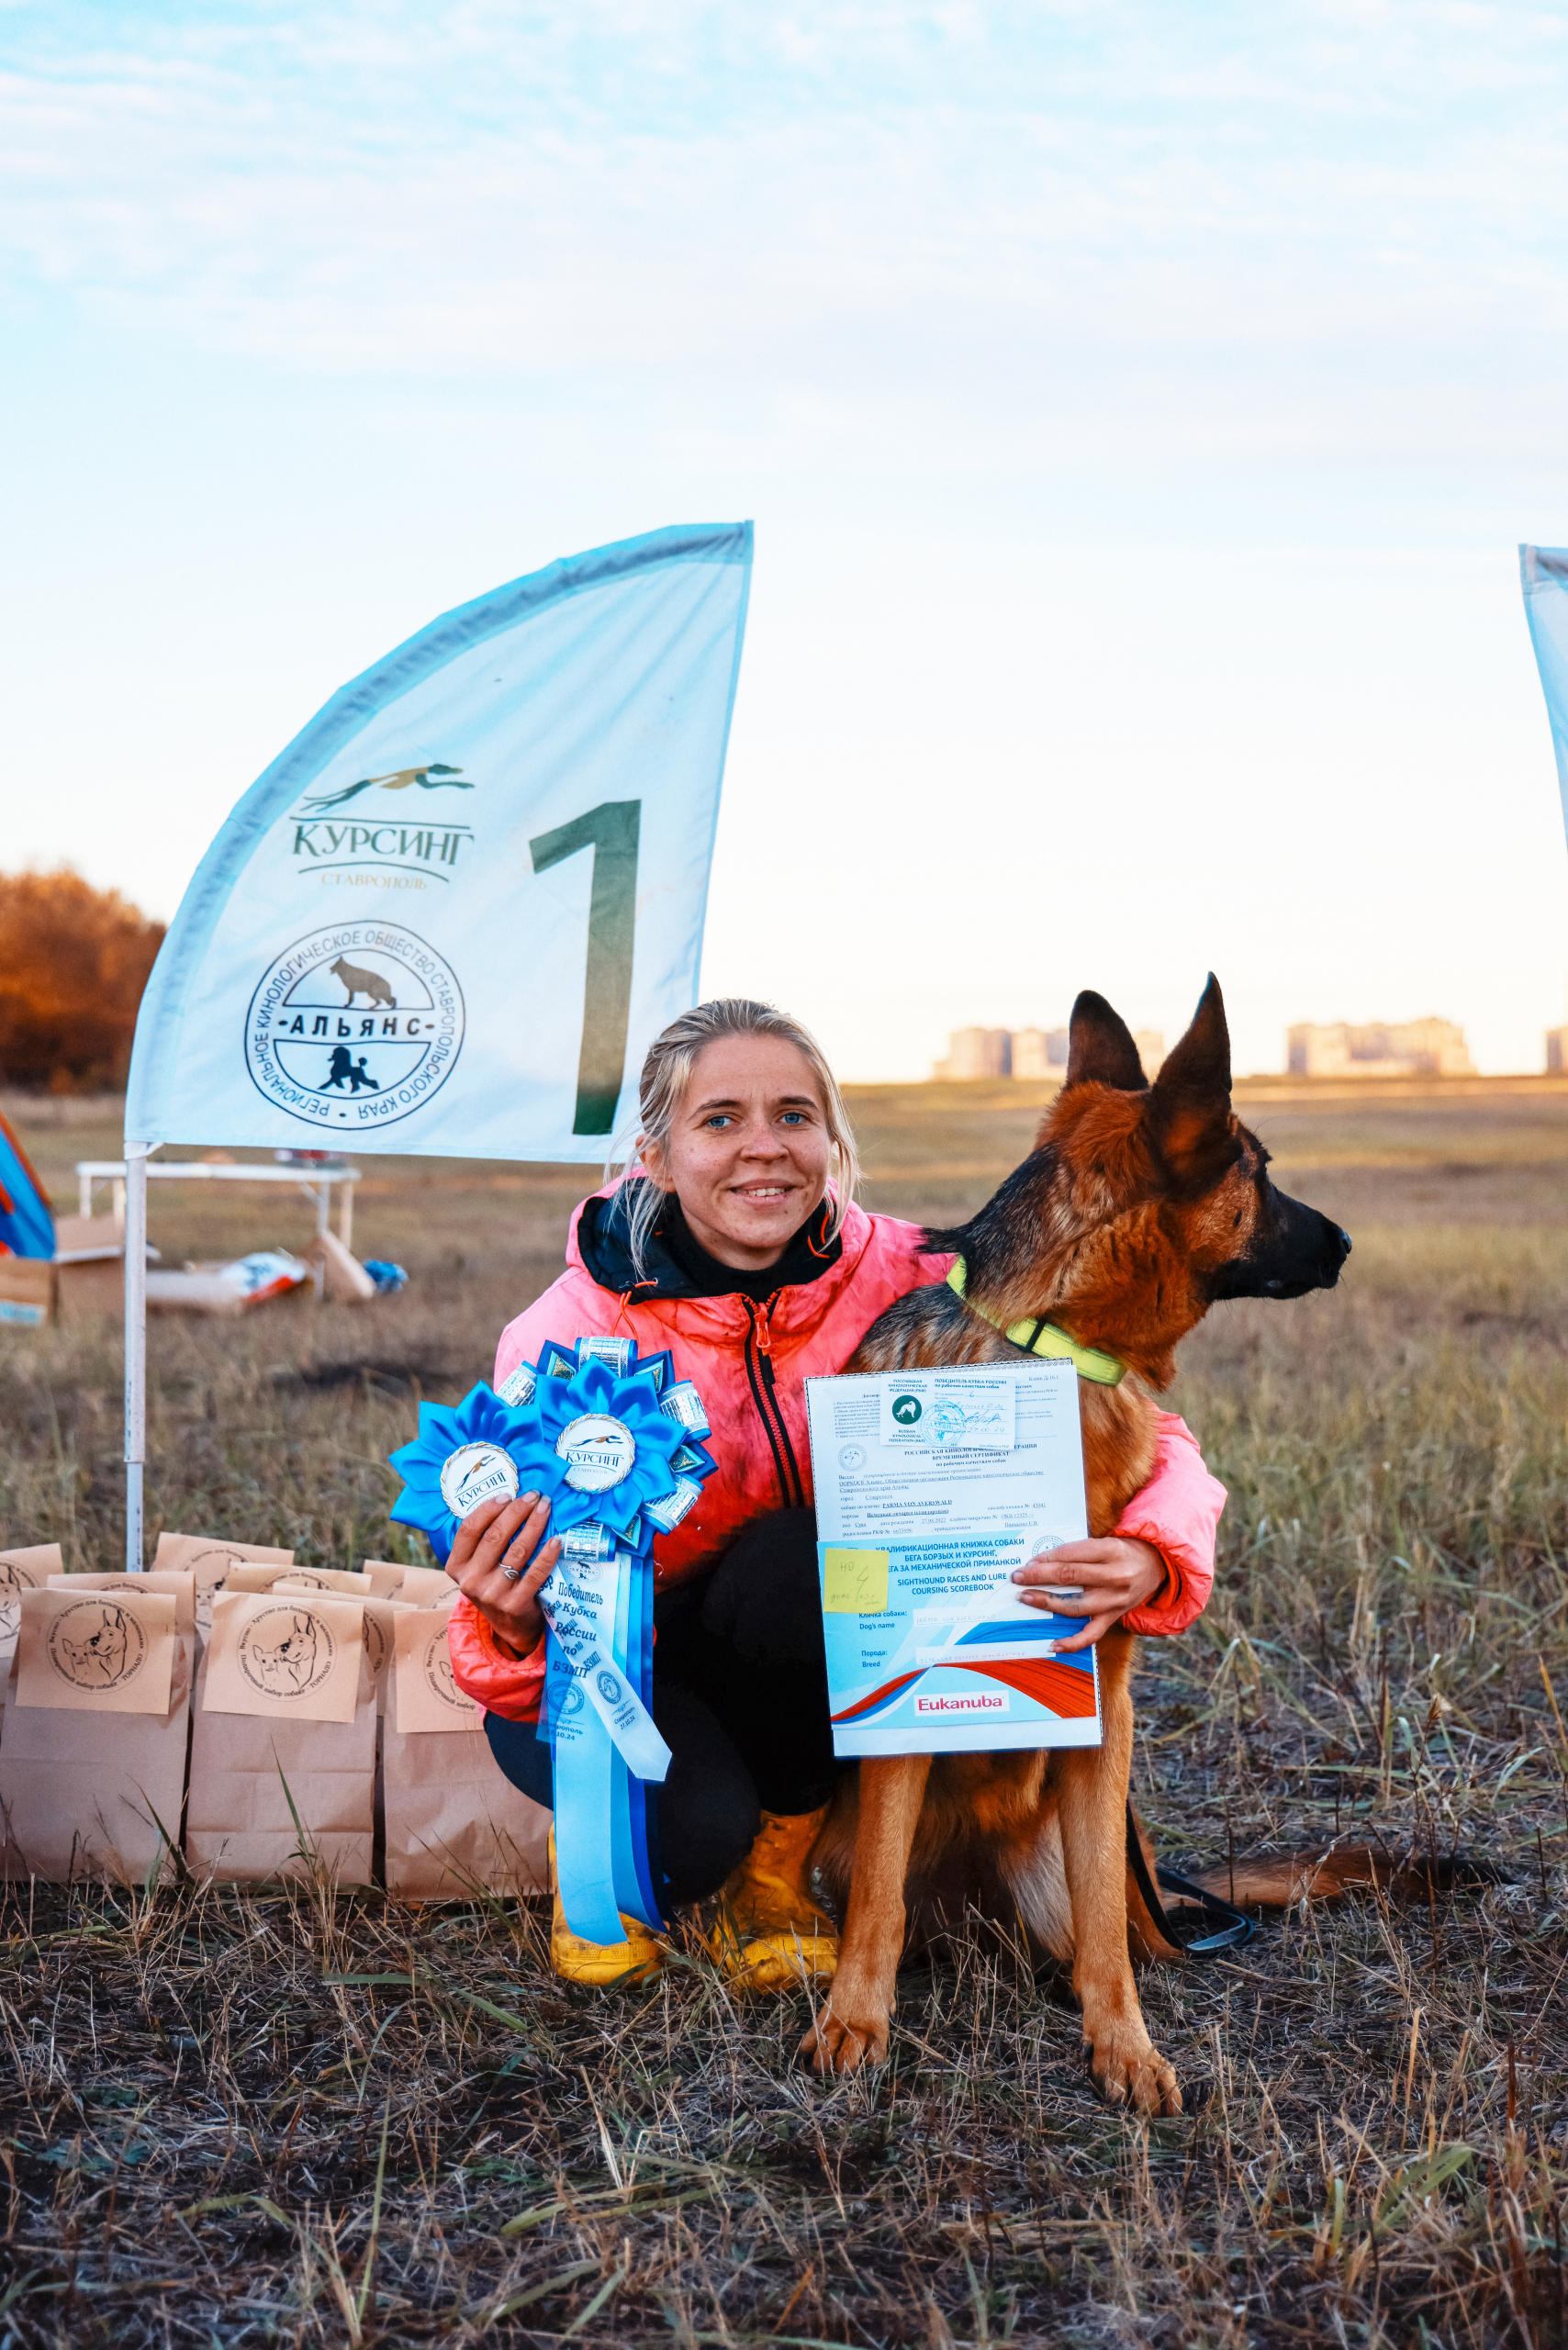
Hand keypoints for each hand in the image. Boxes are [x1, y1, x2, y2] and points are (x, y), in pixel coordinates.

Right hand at [445, 1492, 560, 1659]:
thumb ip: (484, 1541)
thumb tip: (509, 1500)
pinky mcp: (515, 1604)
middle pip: (495, 1536)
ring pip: (517, 1550)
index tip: (507, 1494)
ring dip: (534, 1524)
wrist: (510, 1626)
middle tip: (535, 1496)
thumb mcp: (478, 1567)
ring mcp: (493, 1594)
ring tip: (546, 1508)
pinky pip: (535, 1572)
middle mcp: (470, 1581)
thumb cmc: (495, 1584)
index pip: (469, 1530)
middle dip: (517, 1511)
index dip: (488, 1509)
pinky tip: (556, 1540)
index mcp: (456, 1567)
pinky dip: (547, 1554)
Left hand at [1011, 1536, 1166, 1653]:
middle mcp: (1114, 1576)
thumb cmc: (1122, 1552)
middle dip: (1038, 1576)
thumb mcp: (1105, 1543)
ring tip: (1026, 1598)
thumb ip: (1077, 1551)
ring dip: (1047, 1603)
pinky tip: (1052, 1644)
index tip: (1027, 1562)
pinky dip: (1071, 1643)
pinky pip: (1091, 1635)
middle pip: (1070, 1576)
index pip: (1071, 1554)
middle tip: (1017, 1577)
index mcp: (1110, 1551)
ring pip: (1075, 1605)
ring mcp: (1114, 1600)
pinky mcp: (1114, 1618)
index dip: (1046, 1558)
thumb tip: (1041, 1562)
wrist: (1156, 1565)